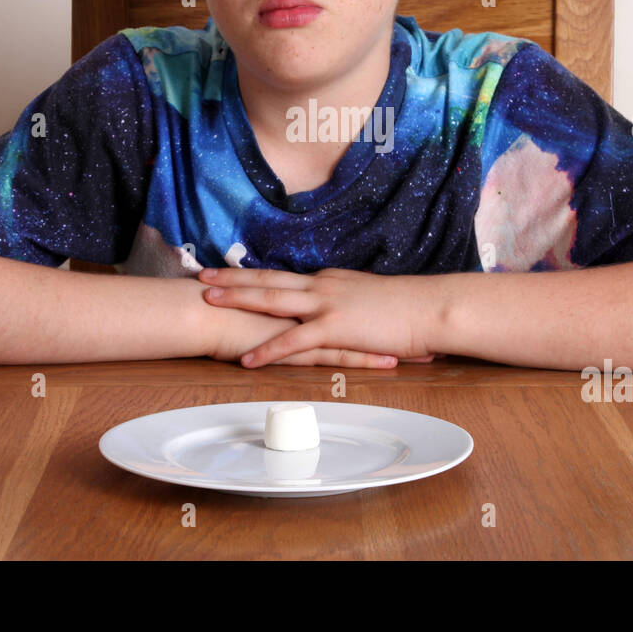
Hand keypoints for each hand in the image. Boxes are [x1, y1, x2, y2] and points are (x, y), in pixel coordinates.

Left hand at [197, 266, 440, 367]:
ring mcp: (327, 305)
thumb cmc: (407, 308)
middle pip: (268, 279)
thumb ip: (347, 302)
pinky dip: (268, 349)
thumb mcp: (369, 298)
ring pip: (273, 299)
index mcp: (329, 280)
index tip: (228, 272)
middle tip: (202, 275)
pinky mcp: (335, 327)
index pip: (283, 276)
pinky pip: (294, 341)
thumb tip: (335, 310)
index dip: (254, 275)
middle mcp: (322, 286)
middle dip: (233, 277)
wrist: (430, 308)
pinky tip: (246, 359)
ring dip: (238, 299)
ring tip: (208, 301)